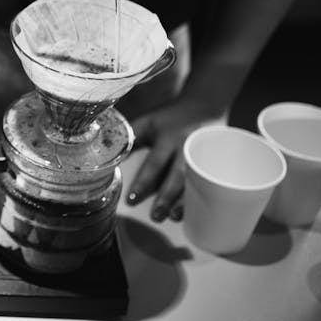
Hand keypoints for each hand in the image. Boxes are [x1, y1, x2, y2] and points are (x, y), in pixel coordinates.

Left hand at [126, 96, 226, 221]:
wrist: (207, 102)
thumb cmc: (171, 116)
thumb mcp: (148, 121)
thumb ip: (129, 136)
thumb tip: (105, 152)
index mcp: (168, 137)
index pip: (155, 163)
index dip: (143, 182)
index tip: (132, 199)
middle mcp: (188, 148)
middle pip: (178, 177)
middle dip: (166, 198)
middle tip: (155, 216)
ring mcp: (205, 156)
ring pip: (197, 183)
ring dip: (185, 202)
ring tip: (172, 217)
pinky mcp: (216, 161)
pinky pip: (211, 183)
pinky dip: (203, 198)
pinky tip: (196, 210)